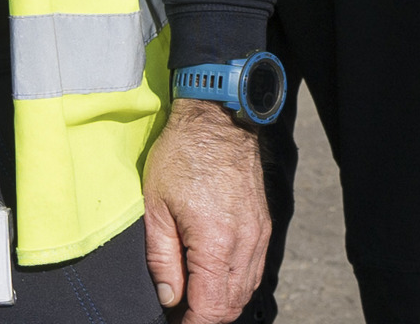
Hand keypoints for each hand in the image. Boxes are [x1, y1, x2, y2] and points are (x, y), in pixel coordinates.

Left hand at [142, 97, 268, 321]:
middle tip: (180, 311)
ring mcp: (259, 235)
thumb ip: (161, 258)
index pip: (210, 308)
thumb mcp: (155, 205)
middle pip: (231, 305)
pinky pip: (254, 270)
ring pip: (246, 290)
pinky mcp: (264, 226)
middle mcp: (245, 243)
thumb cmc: (183, 154)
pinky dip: (235, 283)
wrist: (219, 117)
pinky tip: (214, 276)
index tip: (175, 323)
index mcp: (216, 242)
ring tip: (194, 297)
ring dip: (222, 302)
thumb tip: (168, 296)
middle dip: (206, 316)